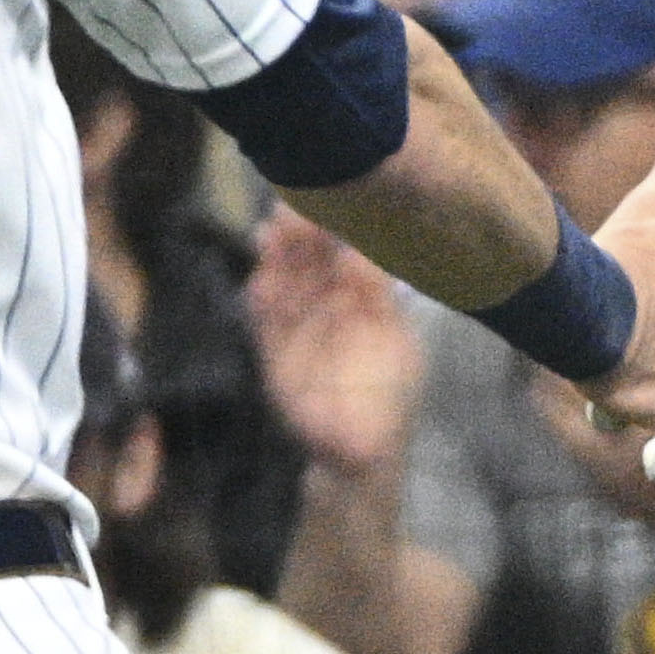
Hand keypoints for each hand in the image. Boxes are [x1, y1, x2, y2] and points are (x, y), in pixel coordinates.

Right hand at [244, 202, 422, 486]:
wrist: (364, 451)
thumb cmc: (389, 393)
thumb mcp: (395, 341)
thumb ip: (379, 299)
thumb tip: (361, 251)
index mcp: (360, 296)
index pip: (342, 252)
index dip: (332, 229)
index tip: (326, 202)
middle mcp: (325, 303)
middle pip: (307, 261)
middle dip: (298, 236)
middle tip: (289, 209)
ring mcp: (297, 326)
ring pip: (282, 284)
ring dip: (274, 261)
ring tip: (269, 235)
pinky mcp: (273, 352)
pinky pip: (263, 322)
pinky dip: (260, 301)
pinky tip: (259, 281)